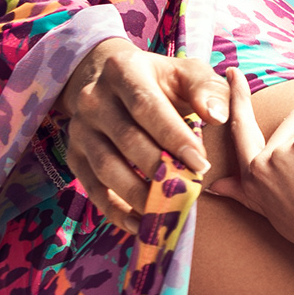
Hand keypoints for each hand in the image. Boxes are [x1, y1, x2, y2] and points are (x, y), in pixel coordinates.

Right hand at [56, 37, 228, 231]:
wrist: (108, 79)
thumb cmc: (161, 80)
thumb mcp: (186, 72)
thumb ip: (207, 89)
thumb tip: (218, 116)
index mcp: (122, 70)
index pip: (147, 107)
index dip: (174, 137)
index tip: (202, 164)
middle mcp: (93, 99)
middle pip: (127, 139)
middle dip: (160, 168)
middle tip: (190, 190)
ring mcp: (80, 129)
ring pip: (106, 167)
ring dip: (139, 194)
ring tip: (170, 210)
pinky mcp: (75, 155)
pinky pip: (92, 188)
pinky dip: (115, 211)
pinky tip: (142, 224)